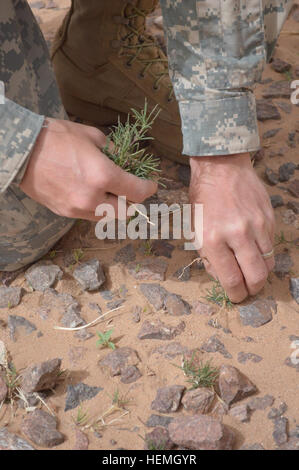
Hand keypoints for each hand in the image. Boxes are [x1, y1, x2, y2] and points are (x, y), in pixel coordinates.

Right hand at [20, 118, 156, 219]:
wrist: (20, 151)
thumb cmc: (56, 137)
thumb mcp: (92, 136)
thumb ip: (115, 153)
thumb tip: (128, 163)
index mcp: (102, 176)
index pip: (137, 192)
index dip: (149, 188)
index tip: (152, 184)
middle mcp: (92, 198)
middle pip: (125, 212)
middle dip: (132, 201)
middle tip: (131, 188)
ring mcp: (77, 209)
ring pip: (107, 217)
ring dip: (114, 206)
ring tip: (110, 191)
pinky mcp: (65, 213)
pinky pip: (89, 215)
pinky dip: (96, 207)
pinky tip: (91, 192)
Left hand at [190, 153, 274, 302]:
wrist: (221, 167)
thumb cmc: (203, 199)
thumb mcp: (195, 228)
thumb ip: (208, 256)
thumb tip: (223, 278)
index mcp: (213, 238)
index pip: (231, 278)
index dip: (236, 294)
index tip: (237, 297)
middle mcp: (237, 233)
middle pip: (256, 276)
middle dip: (252, 289)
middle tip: (248, 289)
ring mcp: (256, 225)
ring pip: (267, 263)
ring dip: (260, 271)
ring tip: (250, 269)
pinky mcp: (268, 218)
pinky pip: (271, 245)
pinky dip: (263, 252)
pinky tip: (253, 247)